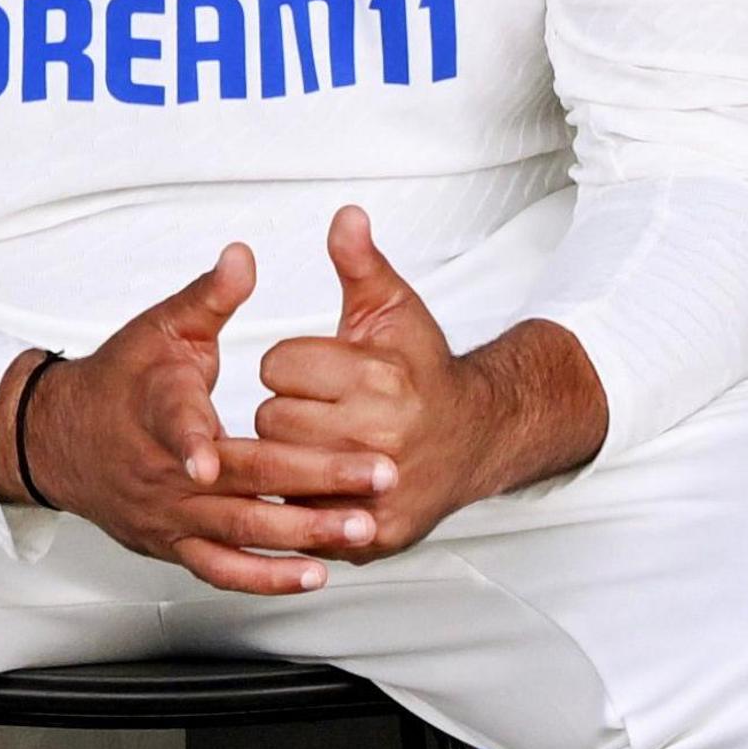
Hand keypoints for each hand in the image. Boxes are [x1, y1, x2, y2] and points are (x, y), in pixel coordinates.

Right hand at [0, 243, 394, 594]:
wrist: (62, 441)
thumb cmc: (120, 380)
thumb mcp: (158, 327)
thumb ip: (207, 296)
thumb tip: (243, 256)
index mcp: (157, 406)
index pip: (175, 421)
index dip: (192, 439)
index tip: (210, 457)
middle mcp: (162, 471)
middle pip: (240, 481)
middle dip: (313, 479)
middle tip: (376, 474)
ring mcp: (169, 514)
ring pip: (239, 531)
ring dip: (302, 531)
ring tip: (360, 525)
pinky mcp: (173, 544)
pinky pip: (223, 570)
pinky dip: (267, 577)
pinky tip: (314, 572)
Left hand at [256, 207, 609, 560]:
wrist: (477, 437)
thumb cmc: (424, 369)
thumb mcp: (394, 308)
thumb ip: (361, 262)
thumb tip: (345, 215)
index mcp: (377, 377)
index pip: (276, 365)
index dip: (292, 364)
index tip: (319, 369)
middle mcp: (378, 436)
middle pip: (270, 419)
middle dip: (287, 409)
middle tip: (321, 407)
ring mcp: (375, 490)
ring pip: (278, 470)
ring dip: (290, 455)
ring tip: (324, 438)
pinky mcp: (372, 533)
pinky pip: (301, 514)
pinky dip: (306, 498)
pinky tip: (330, 478)